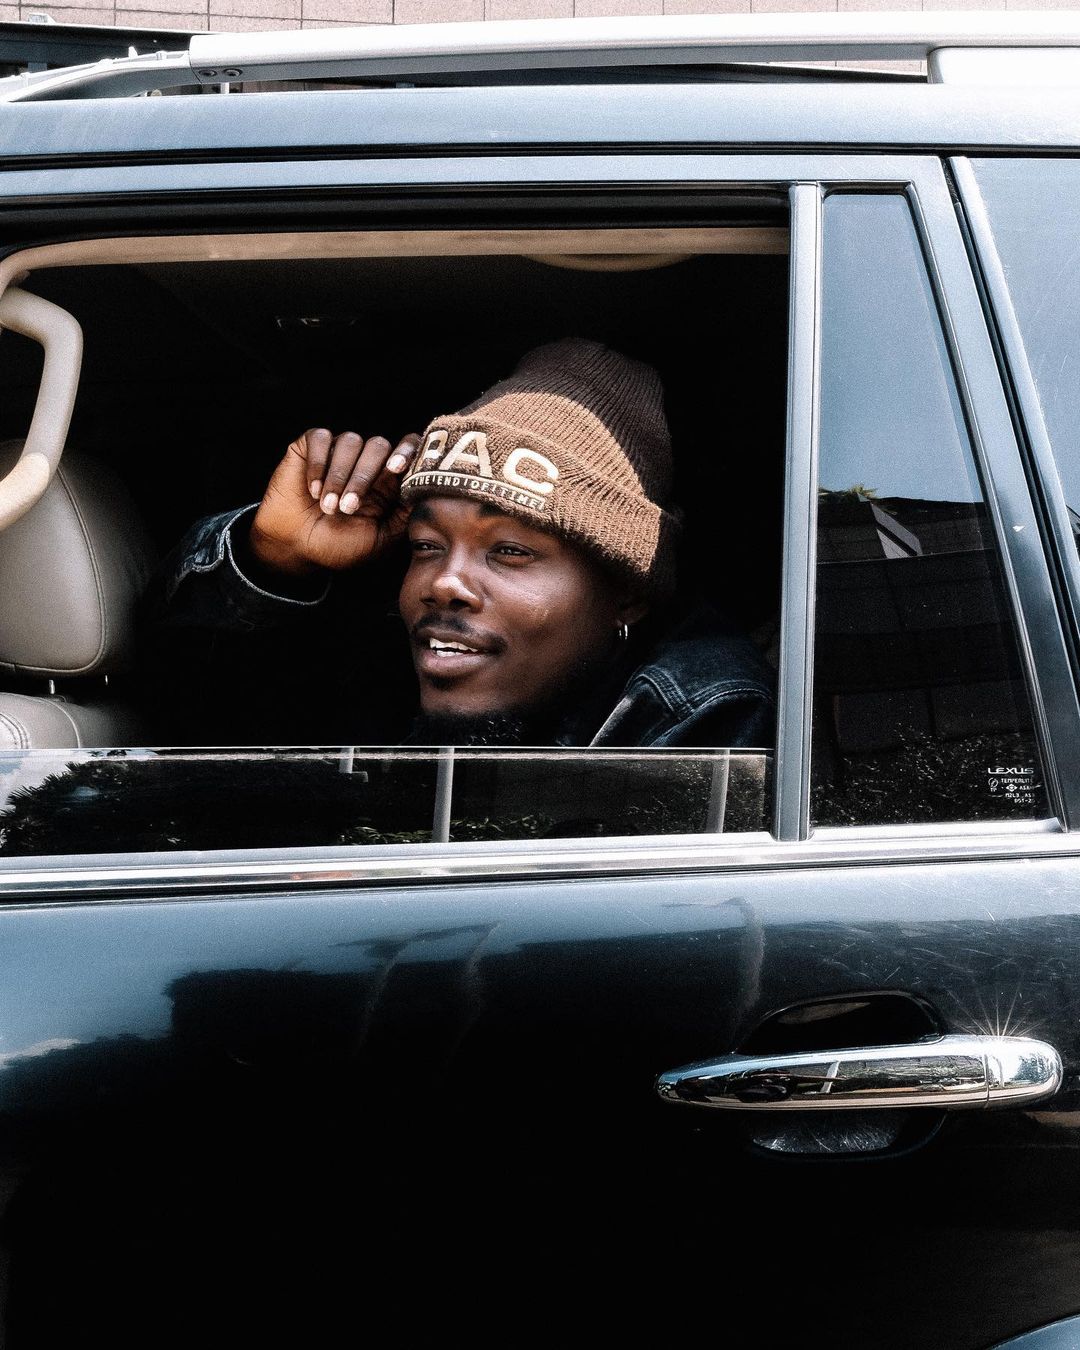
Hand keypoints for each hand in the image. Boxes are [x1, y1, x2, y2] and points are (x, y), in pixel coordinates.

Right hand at [249, 428, 420, 575]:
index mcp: (387, 480)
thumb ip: (405, 515)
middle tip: (348, 508)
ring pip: (350, 441)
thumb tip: (429, 492)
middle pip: (379, 445)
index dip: (407, 451)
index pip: (408, 450)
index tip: (397, 467)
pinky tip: (312, 489)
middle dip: (364, 477)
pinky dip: (318, 463)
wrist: (296, 548)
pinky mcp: (310, 447)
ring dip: (338, 476)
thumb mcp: (380, 539)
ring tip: (328, 507)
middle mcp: (365, 461)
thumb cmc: (339, 546)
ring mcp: (339, 451)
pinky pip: (320, 438)